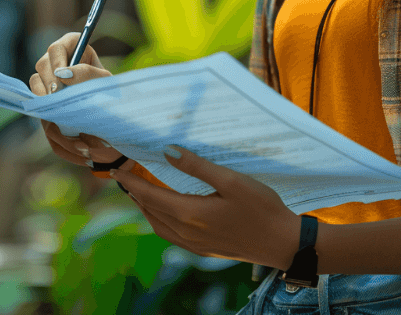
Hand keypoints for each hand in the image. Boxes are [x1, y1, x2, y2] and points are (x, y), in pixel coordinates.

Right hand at [30, 32, 120, 167]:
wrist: (109, 115)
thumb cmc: (110, 91)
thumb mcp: (104, 81)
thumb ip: (87, 73)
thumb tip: (63, 73)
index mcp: (72, 48)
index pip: (56, 48)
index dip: (56, 62)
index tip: (61, 78)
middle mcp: (56, 61)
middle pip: (42, 65)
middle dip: (49, 84)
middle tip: (58, 99)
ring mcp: (47, 79)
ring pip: (35, 85)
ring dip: (45, 101)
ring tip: (61, 116)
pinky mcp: (44, 99)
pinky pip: (37, 106)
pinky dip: (48, 119)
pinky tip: (63, 130)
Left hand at [111, 145, 300, 269]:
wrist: (283, 243)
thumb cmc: (262, 209)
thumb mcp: (231, 181)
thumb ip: (198, 166)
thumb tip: (167, 152)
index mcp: (190, 214)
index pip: (149, 196)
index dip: (131, 182)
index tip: (117, 170)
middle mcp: (187, 232)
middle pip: (150, 211)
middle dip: (135, 193)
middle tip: (127, 175)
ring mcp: (195, 244)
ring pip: (158, 225)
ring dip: (146, 208)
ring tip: (140, 191)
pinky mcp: (204, 250)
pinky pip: (170, 235)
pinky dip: (160, 221)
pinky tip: (165, 212)